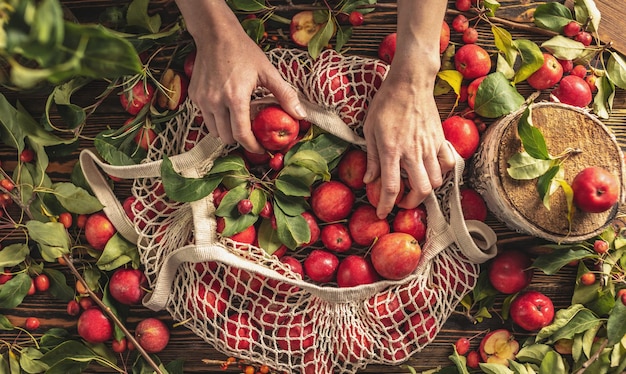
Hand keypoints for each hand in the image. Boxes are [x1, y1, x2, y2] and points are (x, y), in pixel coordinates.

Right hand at [180, 1, 305, 153]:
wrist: (215, 34)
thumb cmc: (243, 51)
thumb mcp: (268, 71)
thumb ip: (284, 95)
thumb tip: (301, 114)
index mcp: (235, 98)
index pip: (241, 135)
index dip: (252, 146)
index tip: (260, 148)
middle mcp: (215, 102)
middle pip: (226, 137)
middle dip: (240, 139)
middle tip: (251, 131)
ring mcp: (202, 100)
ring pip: (213, 131)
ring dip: (226, 130)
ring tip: (238, 119)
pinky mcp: (194, 96)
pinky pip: (205, 117)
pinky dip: (216, 118)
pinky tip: (225, 106)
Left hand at [363, 70, 455, 218]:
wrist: (410, 82)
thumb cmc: (386, 103)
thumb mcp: (370, 130)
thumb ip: (372, 158)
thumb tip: (369, 180)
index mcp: (392, 150)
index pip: (390, 187)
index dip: (385, 205)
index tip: (382, 213)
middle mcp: (413, 152)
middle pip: (420, 190)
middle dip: (411, 202)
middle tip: (401, 201)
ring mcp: (430, 146)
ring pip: (437, 180)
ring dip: (426, 190)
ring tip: (415, 186)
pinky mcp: (441, 140)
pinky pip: (449, 163)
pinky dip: (443, 173)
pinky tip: (432, 170)